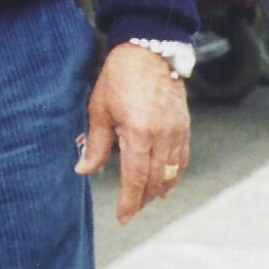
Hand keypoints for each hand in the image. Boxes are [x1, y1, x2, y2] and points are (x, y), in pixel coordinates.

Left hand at [76, 42, 190, 223]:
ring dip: (158, 190)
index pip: (135, 178)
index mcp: (138, 133)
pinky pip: (182, 158)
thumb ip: (95, 144)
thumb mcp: (100, 110)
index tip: (122, 217)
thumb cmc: (119, 77)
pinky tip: (166, 184)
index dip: (129, 201)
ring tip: (145, 201)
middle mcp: (162, 136)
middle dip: (142, 200)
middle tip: (130, 212)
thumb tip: (83, 170)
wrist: (148, 50)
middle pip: (155, 181)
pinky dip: (175, 174)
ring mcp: (177, 131)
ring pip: (171, 172)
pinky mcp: (185, 126)